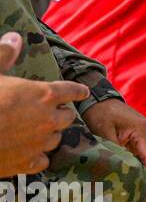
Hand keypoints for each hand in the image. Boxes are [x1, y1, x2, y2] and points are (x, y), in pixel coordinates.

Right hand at [0, 32, 87, 176]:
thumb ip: (4, 54)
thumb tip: (15, 37)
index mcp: (43, 95)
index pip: (70, 90)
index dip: (76, 90)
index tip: (82, 92)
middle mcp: (48, 120)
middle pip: (67, 117)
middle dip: (61, 114)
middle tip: (51, 112)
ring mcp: (39, 143)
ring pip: (56, 139)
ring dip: (49, 135)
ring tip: (38, 132)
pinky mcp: (27, 164)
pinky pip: (42, 161)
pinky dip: (37, 158)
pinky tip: (29, 155)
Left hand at [83, 99, 145, 182]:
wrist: (98, 99)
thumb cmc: (100, 113)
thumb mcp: (104, 133)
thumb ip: (113, 151)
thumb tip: (119, 170)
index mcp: (143, 131)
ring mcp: (145, 134)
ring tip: (142, 189)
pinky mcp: (139, 137)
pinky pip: (144, 154)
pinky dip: (142, 165)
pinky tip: (136, 176)